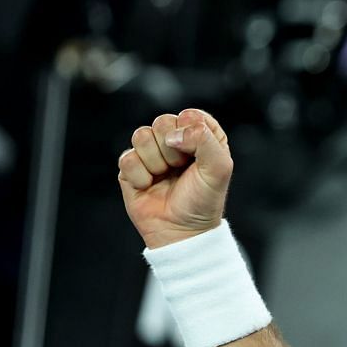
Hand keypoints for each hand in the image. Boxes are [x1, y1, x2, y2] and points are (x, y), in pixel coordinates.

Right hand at [117, 108, 232, 248]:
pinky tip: (149, 186)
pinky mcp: (131, 168)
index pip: (191, 115)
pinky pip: (127, 158)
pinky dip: (140, 176)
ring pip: (141, 135)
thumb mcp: (219, 169)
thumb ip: (205, 140)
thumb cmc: (203, 201)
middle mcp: (176, 142)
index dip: (191, 132)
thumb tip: (173, 133)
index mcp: (201, 137)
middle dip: (172, 148)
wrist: (182, 231)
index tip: (197, 154)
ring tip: (165, 177)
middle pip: (162, 121)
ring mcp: (151, 154)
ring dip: (156, 161)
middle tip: (180, 168)